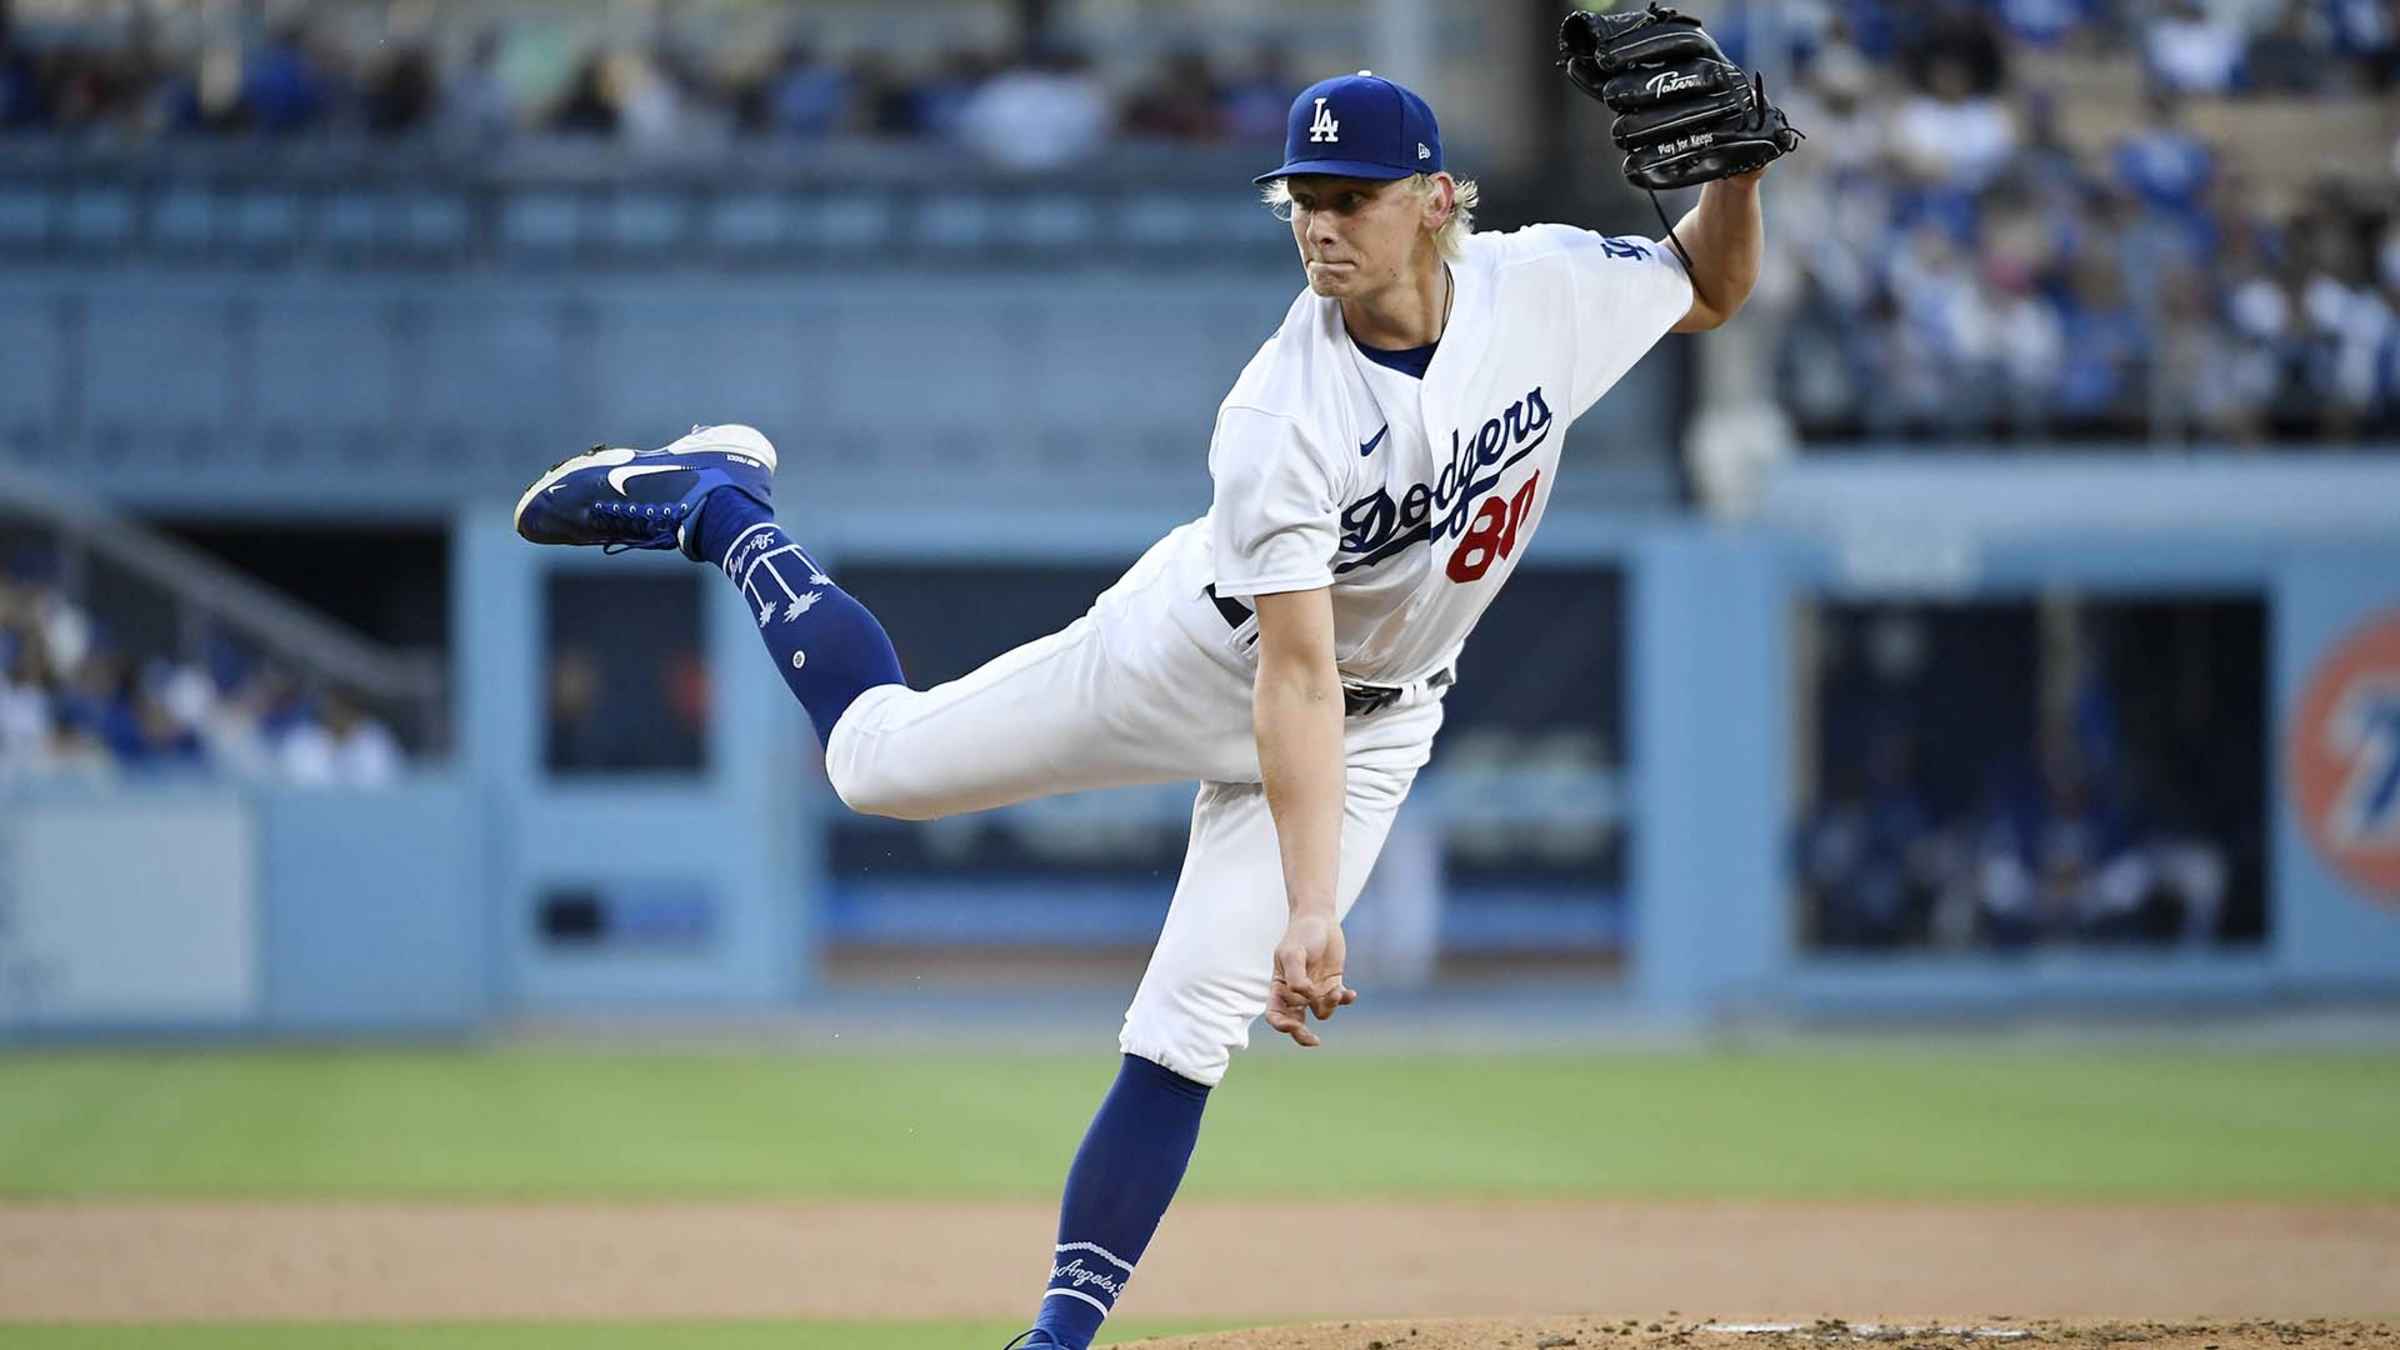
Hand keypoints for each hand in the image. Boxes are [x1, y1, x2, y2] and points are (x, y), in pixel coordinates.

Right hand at [1265, 912, 1357, 1048]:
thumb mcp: (1293, 953)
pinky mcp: (1332, 984)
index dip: (1281, 1025)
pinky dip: (1346, 999)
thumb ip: (1295, 976)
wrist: (1319, 919)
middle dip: (1302, 1035)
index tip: (1293, 1026)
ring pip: (1320, 1012)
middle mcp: (1296, 993)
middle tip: (1314, 1041)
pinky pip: (1339, 1000)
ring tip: (1337, 993)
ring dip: (1329, 1006)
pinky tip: (1351, 994)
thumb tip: (1304, 996)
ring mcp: (1315, 990)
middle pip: (1295, 1023)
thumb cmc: (1301, 935)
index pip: (1275, 1014)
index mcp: (1280, 987)